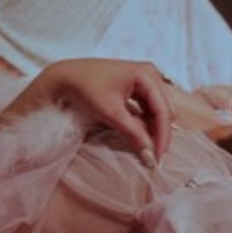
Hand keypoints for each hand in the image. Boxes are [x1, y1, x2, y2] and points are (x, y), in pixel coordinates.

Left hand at [31, 59, 176, 167]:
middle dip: (159, 133)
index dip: (162, 136)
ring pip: (159, 110)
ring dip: (153, 129)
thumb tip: (150, 156)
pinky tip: (138, 134)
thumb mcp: (111, 114)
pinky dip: (145, 122)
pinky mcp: (137, 86)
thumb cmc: (86, 89)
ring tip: (144, 147)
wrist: (66, 77)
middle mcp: (150, 74)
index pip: (163, 110)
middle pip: (165, 109)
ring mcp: (144, 79)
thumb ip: (133, 134)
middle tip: (151, 156)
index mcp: (146, 75)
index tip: (157, 158)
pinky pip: (149, 107)